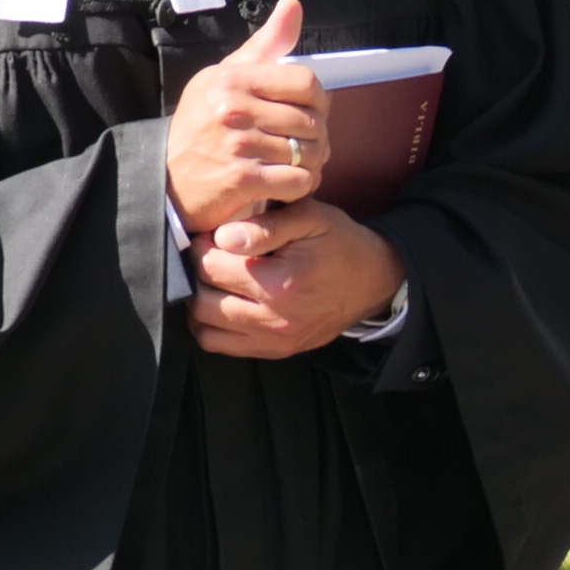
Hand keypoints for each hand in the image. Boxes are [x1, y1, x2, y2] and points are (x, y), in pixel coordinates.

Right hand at [166, 0, 323, 234]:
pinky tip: (287, 182)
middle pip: (312, 120)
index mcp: (232, 79)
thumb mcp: (224, 78)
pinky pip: (299, 181)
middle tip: (304, 145)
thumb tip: (293, 4)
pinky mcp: (242, 180)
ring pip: (310, 153)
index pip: (305, 82)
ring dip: (311, 164)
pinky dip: (301, 186)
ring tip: (295, 164)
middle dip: (317, 137)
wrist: (165, 179)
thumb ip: (264, 45)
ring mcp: (237, 145)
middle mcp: (232, 109)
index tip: (310, 112)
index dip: (319, 100)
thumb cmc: (201, 125)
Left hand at [188, 197, 404, 359]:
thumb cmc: (338, 243)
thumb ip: (265, 225)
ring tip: (214, 279)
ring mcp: (273, 341)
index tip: (207, 235)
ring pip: (204, 328)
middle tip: (206, 256)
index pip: (210, 267)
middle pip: (201, 301)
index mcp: (281, 284)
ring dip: (199, 302)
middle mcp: (274, 320)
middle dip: (196, 275)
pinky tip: (223, 300)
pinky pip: (220, 346)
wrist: (373, 280)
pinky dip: (211, 325)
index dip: (200, 246)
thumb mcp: (310, 218)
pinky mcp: (274, 351)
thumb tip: (223, 237)